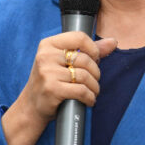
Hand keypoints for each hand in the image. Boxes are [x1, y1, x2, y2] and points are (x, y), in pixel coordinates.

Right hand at [2, 31, 116, 144]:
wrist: (31, 107)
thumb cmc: (50, 81)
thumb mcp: (64, 62)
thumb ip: (88, 51)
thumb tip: (113, 41)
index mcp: (48, 44)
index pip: (79, 37)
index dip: (93, 49)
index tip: (95, 59)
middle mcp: (46, 56)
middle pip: (84, 59)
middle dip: (95, 72)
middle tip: (94, 80)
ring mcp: (47, 72)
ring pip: (84, 76)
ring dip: (94, 87)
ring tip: (93, 92)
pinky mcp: (52, 89)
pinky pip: (81, 90)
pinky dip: (89, 97)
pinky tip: (88, 100)